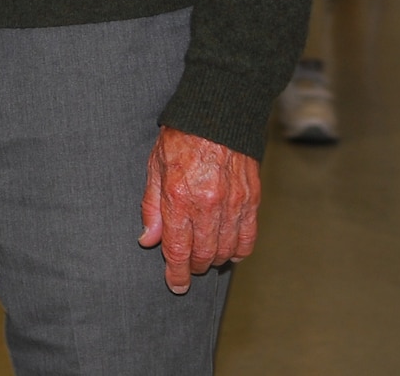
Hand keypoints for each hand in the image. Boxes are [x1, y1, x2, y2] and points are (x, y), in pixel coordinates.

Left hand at [139, 126, 260, 292]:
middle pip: (203, 254)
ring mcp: (233, 204)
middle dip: (194, 267)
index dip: (176, 273)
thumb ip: (151, 207)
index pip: (177, 249)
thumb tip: (148, 239)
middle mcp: (207, 205)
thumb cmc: (181, 138)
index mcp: (179, 198)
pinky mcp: (251, 200)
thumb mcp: (154, 167)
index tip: (176, 285)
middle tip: (188, 268)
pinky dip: (239, 250)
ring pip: (226, 250)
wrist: (217, 114)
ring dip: (215, 260)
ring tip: (206, 258)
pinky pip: (248, 237)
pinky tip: (230, 252)